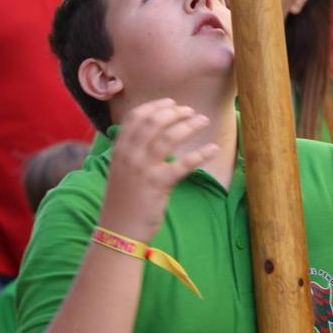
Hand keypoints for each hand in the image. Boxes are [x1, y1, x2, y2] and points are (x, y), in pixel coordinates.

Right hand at [100, 99, 217, 241]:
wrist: (118, 229)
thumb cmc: (123, 200)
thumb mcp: (121, 171)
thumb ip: (132, 152)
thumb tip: (151, 136)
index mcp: (119, 149)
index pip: (136, 117)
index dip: (155, 106)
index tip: (172, 103)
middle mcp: (129, 155)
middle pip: (154, 122)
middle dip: (175, 112)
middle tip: (191, 111)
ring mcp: (143, 169)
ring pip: (169, 138)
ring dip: (189, 125)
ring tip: (203, 121)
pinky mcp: (158, 184)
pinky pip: (183, 164)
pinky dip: (201, 154)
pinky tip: (213, 149)